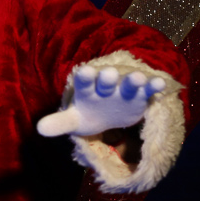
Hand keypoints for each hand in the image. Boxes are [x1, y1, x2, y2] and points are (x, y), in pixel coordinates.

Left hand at [37, 67, 166, 138]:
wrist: (108, 114)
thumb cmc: (89, 114)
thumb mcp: (74, 120)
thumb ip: (59, 122)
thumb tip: (39, 129)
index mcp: (87, 90)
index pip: (84, 82)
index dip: (84, 78)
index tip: (83, 72)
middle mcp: (106, 86)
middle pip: (106, 81)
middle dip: (107, 77)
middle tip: (107, 73)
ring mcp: (124, 90)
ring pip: (129, 83)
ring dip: (133, 80)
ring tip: (138, 77)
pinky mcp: (141, 96)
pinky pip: (148, 89)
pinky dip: (154, 86)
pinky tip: (160, 83)